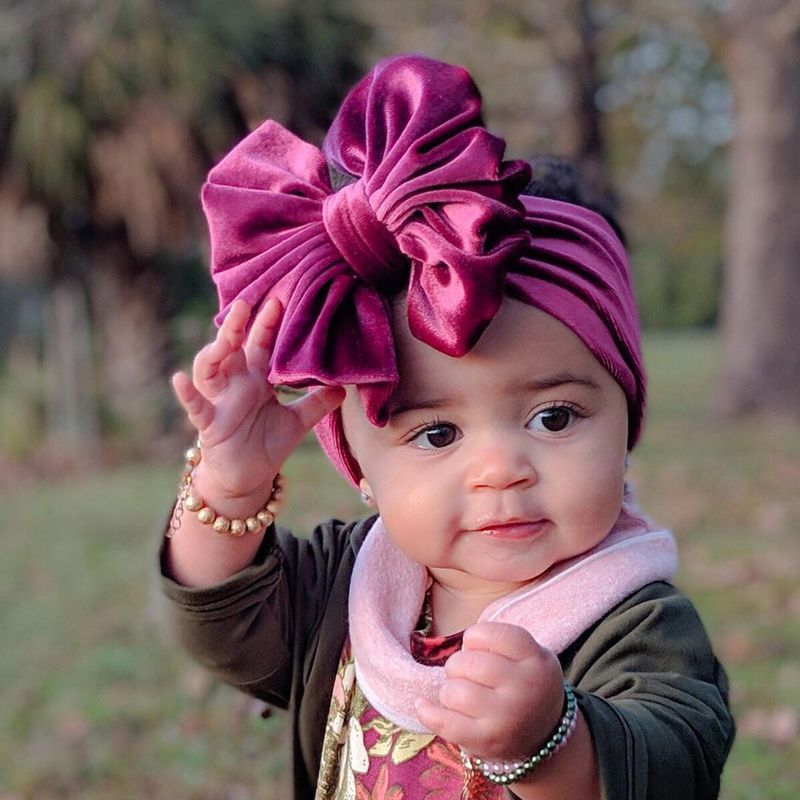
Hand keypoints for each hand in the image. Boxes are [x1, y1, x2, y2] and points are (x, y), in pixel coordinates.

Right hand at [172, 298, 344, 499]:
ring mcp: (219, 402)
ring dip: (213, 352)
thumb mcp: (298, 421)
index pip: (260, 344)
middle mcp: (234, 385)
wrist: (247, 479)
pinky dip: (187, 393)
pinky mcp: (208, 424)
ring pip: (208, 370)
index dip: (267, 323)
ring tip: (223, 339)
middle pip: (231, 348)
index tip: (278, 300)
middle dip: (236, 326)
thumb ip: (318, 403)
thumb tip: (345, 386)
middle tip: (245, 303)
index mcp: (254, 379)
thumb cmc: (266, 444)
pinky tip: (179, 379)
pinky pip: (194, 406)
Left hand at [415, 622, 564, 761]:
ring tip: (463, 694)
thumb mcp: (530, 655)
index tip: (479, 647)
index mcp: (536, 660)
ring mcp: (505, 718)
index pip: (491, 634)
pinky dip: (427, 712)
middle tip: (469, 674)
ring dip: (449, 689)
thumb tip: (461, 646)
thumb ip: (500, 642)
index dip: (476, 637)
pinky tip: (422, 704)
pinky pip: (444, 723)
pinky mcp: (485, 742)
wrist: (543, 736)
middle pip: (468, 662)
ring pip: (453, 691)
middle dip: (459, 664)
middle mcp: (524, 689)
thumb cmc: (525, 684)